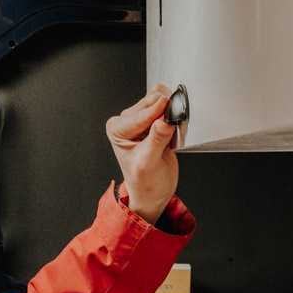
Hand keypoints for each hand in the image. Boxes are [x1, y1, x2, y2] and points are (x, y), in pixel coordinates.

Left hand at [107, 85, 178, 224]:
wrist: (153, 191)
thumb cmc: (145, 182)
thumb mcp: (149, 164)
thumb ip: (156, 141)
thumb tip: (164, 122)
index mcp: (117, 129)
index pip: (139, 115)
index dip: (157, 113)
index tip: (170, 107)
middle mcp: (127, 121)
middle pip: (151, 103)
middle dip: (165, 112)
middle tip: (174, 126)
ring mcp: (142, 119)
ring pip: (161, 101)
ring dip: (171, 112)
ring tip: (172, 133)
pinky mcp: (156, 120)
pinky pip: (169, 106)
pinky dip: (175, 114)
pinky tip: (175, 129)